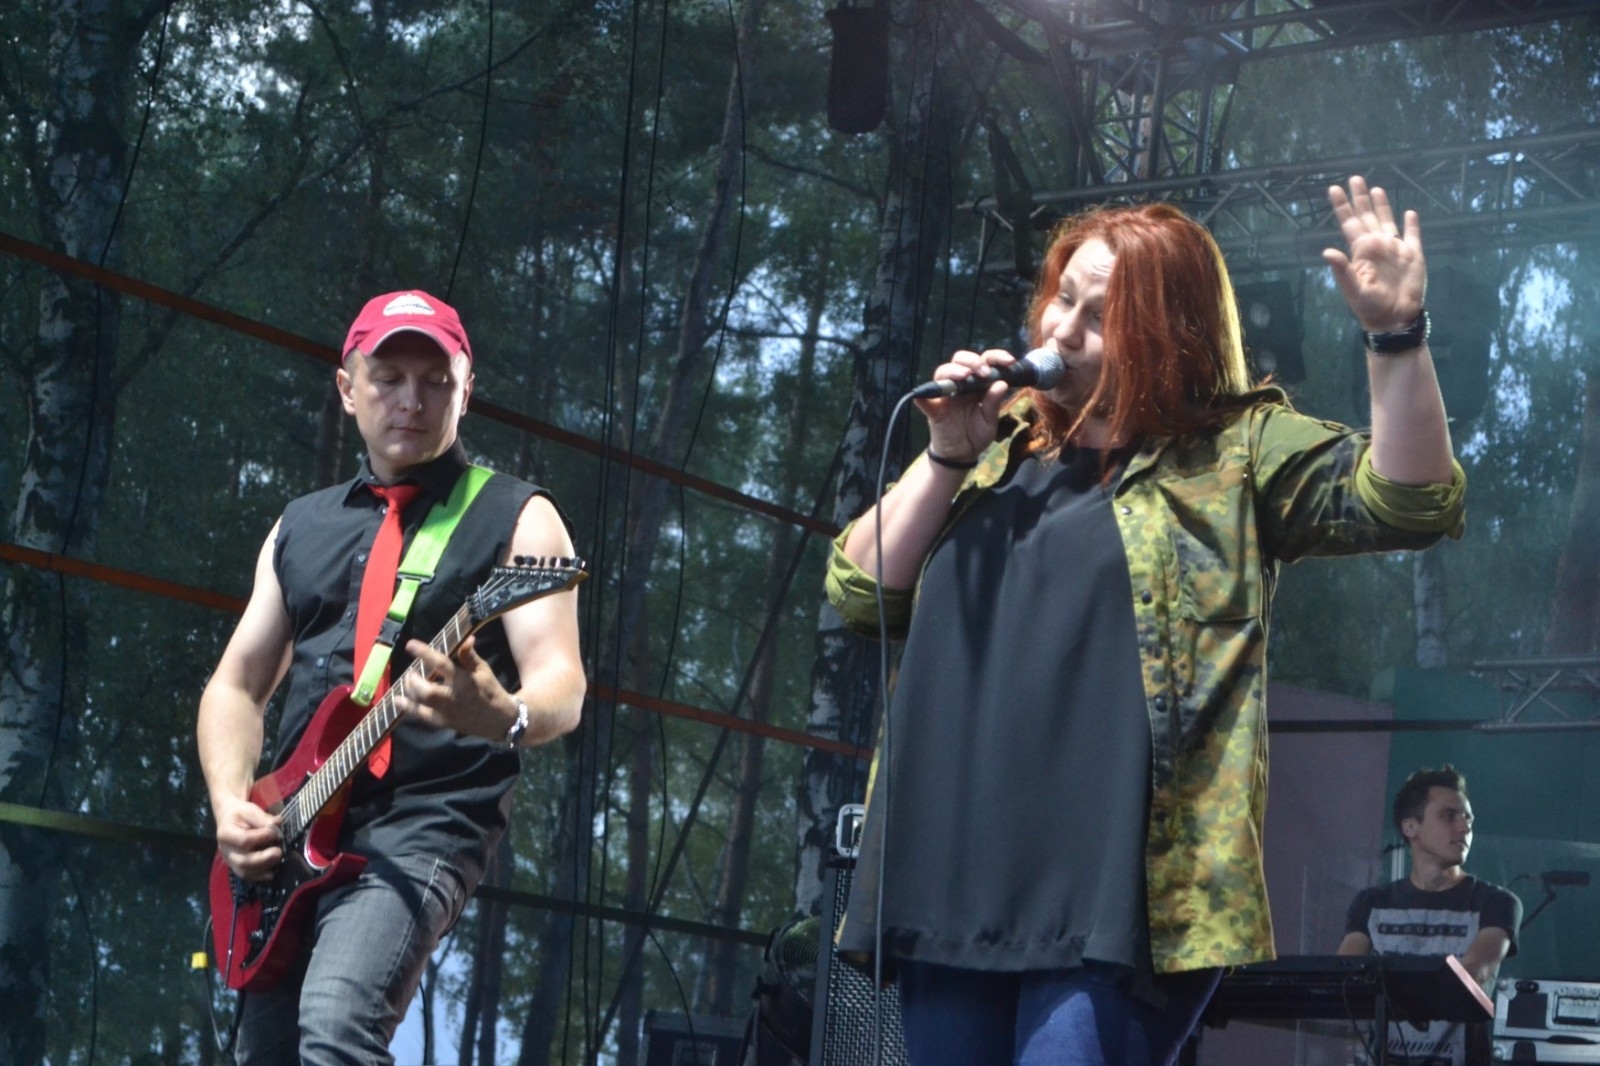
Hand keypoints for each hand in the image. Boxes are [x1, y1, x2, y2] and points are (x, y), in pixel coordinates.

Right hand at [214, 796, 282, 881]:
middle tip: (279, 852)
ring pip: (244, 872)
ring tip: (278, 860)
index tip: (275, 833)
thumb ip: (262, 818)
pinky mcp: (236, 867)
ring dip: (263, 869)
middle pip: (243, 861)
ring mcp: (230, 861)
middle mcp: (226, 850)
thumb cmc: (240, 814)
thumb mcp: (249, 810)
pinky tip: (272, 872)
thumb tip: (277, 823)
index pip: (243, 840)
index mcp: (225, 833)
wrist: (229, 819)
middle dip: (263, 859)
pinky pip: (247, 876)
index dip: (261, 838)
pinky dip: (260, 876)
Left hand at [395, 635, 514, 742]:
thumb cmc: (490, 691)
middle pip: (425, 690)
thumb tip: (467, 639)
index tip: (410, 645)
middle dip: (413, 679)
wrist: (499, 719)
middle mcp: (453, 697)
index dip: (425, 653)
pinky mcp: (442, 722)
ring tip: (409, 682)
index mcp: (465, 680)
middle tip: (411, 672)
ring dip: (409, 690)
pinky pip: (420, 715)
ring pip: (420, 703)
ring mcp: (446, 712)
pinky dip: (408, 707)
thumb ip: (470, 655)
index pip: (442, 664)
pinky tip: (399, 700)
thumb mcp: (484, 670)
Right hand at [915, 348, 1016, 461]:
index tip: (1009, 361)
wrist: (961, 455)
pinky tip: (922, 396)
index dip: (996, 357)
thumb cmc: (976, 434)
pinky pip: (925, 400)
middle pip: (961, 360)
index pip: (984, 362)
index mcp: (977, 384)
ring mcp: (945, 395)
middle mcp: (960, 385)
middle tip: (984, 372)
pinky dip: (922, 396)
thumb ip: (993, 403)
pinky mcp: (934, 410)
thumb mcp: (990, 421)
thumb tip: (1002, 384)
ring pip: (943, 372)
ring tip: (965, 376)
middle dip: (973, 361)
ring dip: (954, 370)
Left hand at [1322, 175, 1426, 332]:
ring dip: (1382, 205)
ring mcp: (1395, 248)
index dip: (1342, 206)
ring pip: (1387, 220)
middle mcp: (1377, 245)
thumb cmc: (1370, 306)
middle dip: (1360, 198)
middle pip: (1367, 216)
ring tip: (1375, 189)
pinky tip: (1410, 213)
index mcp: (1362, 250)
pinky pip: (1412, 235)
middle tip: (1354, 178)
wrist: (1396, 317)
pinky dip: (1412, 224)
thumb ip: (1342, 270)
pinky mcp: (1413, 255)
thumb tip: (1327, 251)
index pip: (1349, 223)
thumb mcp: (1354, 289)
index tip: (1333, 189)